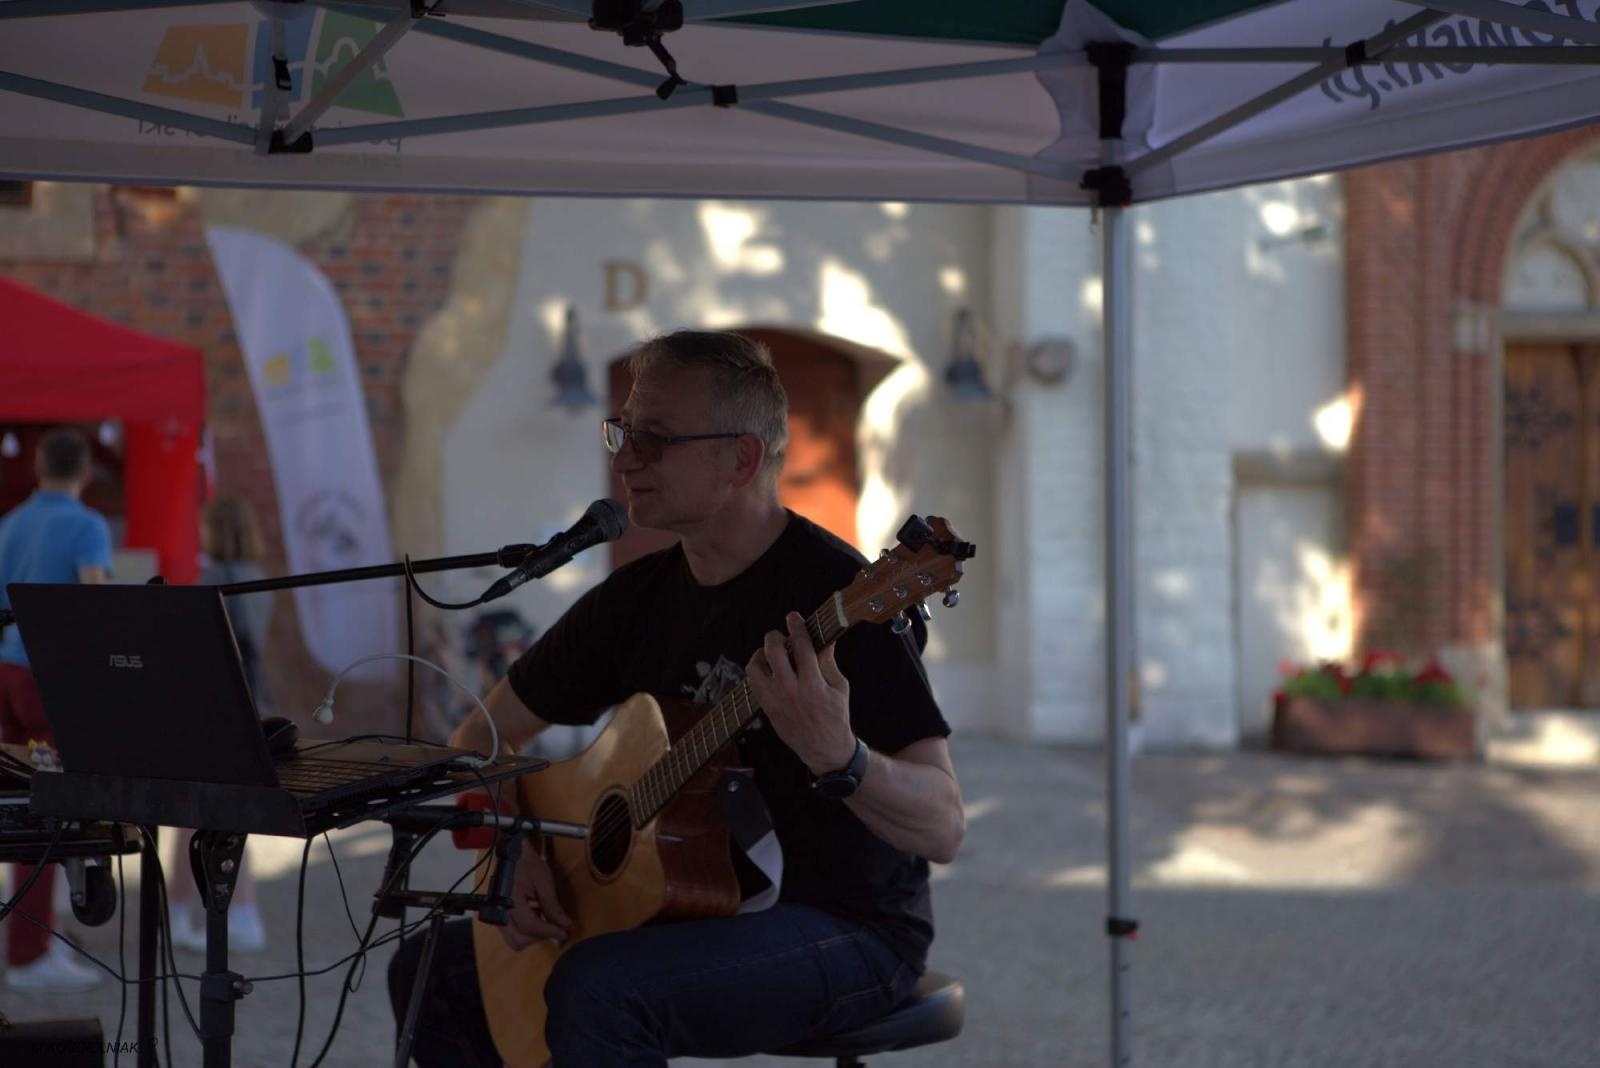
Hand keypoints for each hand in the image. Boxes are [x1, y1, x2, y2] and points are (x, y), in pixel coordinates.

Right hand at [499, 848, 572, 950]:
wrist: (513, 855)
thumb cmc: (525, 862)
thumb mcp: (543, 880)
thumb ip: (553, 906)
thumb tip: (565, 924)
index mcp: (509, 900)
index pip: (530, 926)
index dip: (549, 932)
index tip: (564, 933)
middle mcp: (499, 911)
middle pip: (518, 941)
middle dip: (539, 937)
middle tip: (556, 927)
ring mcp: (497, 915)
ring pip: (514, 939)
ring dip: (533, 934)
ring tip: (547, 920)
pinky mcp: (500, 916)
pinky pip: (513, 932)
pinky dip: (527, 930)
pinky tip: (538, 916)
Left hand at [745, 612, 855, 775]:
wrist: (825, 749)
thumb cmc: (836, 717)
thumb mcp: (839, 687)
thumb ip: (828, 661)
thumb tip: (824, 639)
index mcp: (813, 684)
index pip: (801, 646)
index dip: (796, 627)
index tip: (793, 617)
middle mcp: (791, 691)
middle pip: (773, 652)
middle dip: (774, 637)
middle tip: (779, 635)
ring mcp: (775, 701)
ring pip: (755, 667)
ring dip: (760, 654)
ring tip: (769, 653)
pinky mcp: (767, 709)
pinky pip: (753, 683)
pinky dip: (757, 671)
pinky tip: (767, 669)